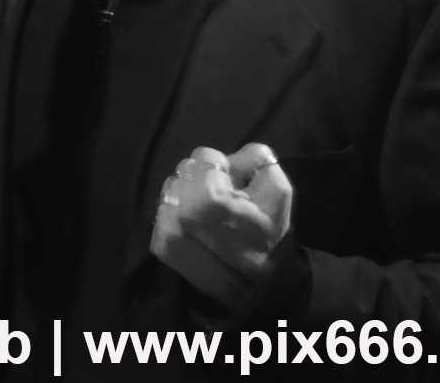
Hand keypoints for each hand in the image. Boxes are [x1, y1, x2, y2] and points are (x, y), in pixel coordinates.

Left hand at [150, 143, 292, 308]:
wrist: (260, 284)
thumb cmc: (270, 234)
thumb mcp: (278, 188)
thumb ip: (256, 157)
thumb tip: (231, 156)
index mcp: (210, 197)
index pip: (204, 155)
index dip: (223, 167)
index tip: (234, 186)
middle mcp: (182, 212)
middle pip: (184, 170)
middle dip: (202, 178)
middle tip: (221, 199)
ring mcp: (167, 232)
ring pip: (170, 189)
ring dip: (187, 195)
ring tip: (209, 215)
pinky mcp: (161, 247)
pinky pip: (162, 211)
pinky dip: (176, 213)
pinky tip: (195, 226)